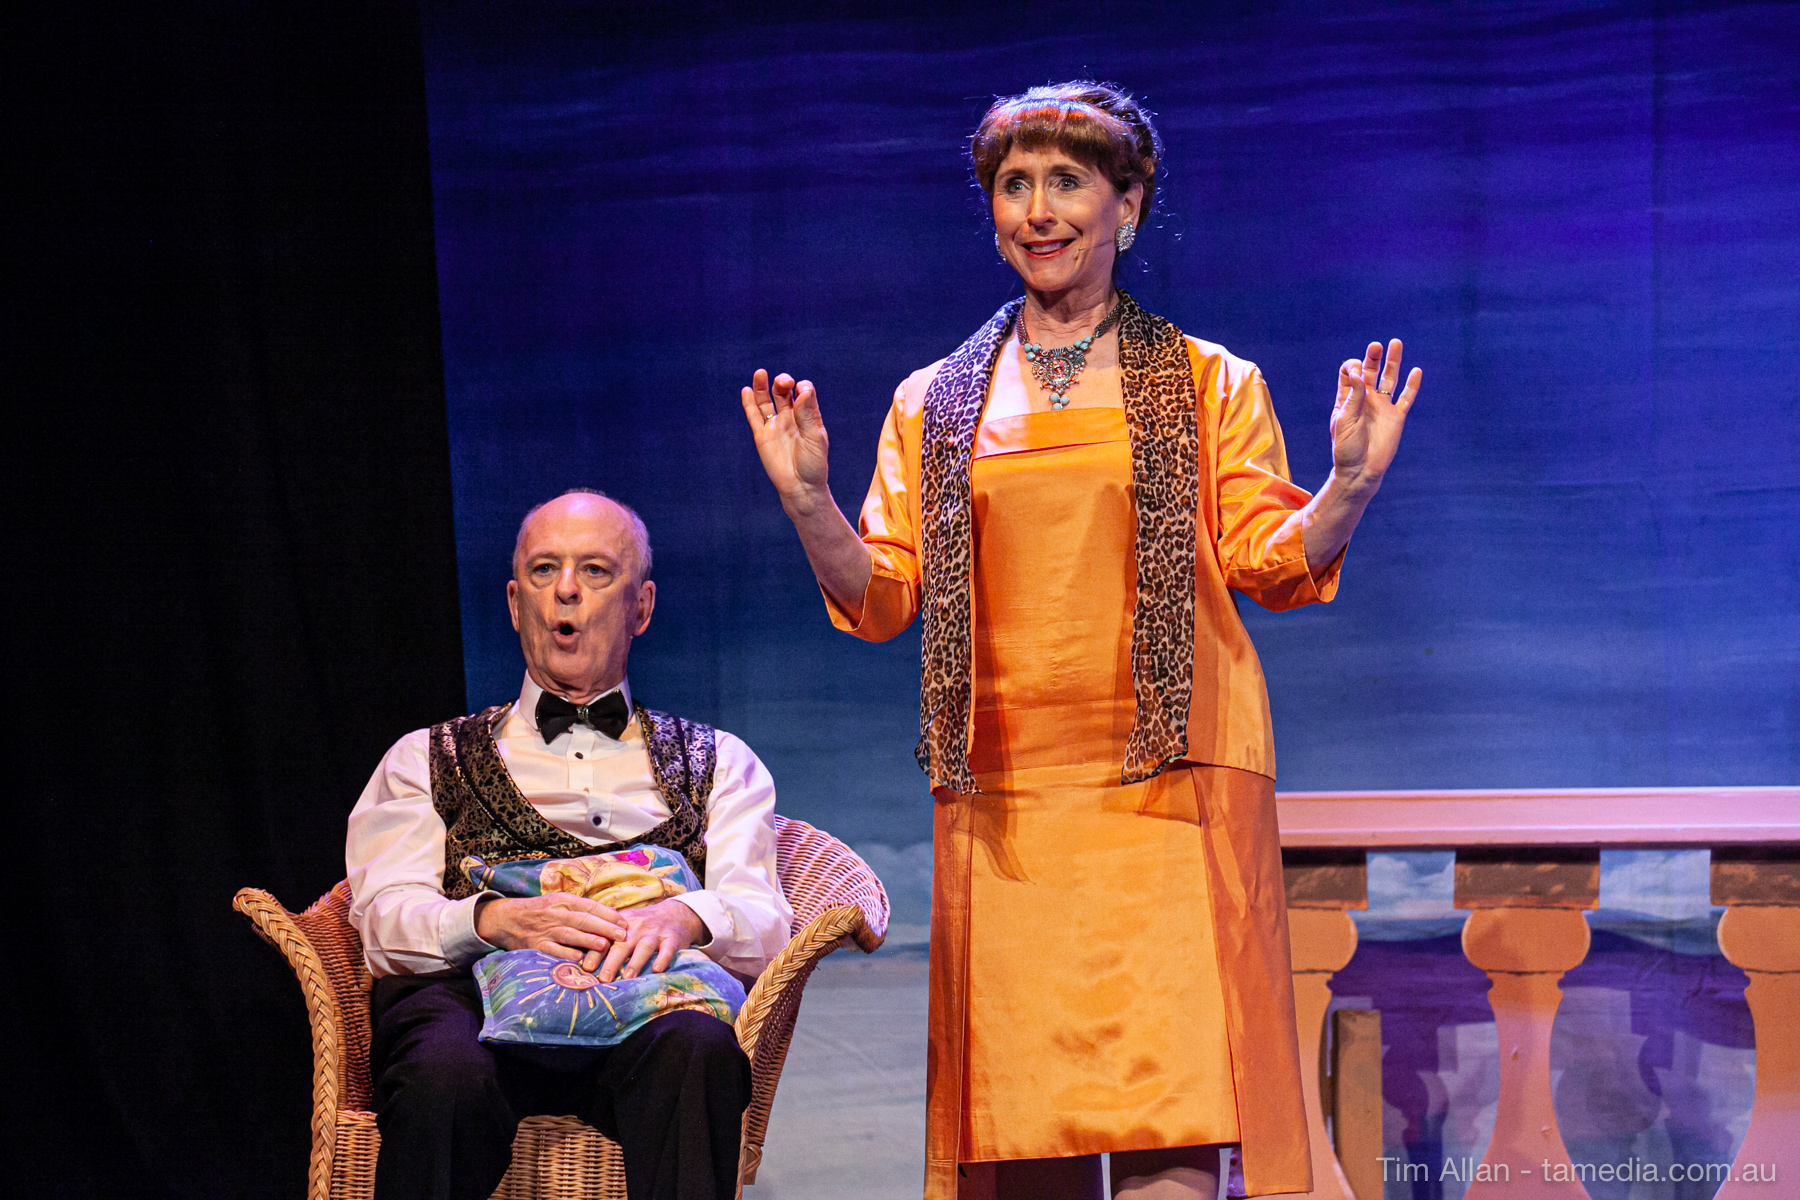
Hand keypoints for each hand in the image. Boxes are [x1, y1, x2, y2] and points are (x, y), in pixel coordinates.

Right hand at [475, 893, 626, 965]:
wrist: (507, 918)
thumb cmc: (541, 911)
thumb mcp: (559, 903)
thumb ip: (580, 909)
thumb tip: (609, 917)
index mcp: (564, 901)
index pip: (590, 906)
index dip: (609, 914)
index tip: (624, 922)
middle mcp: (556, 913)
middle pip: (584, 919)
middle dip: (605, 927)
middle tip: (623, 935)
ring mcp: (545, 929)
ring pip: (570, 934)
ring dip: (588, 940)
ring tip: (604, 945)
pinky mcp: (535, 944)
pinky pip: (552, 950)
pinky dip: (565, 954)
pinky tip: (578, 959)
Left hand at [594, 898, 705, 982]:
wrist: (676, 913)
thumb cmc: (644, 924)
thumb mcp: (625, 925)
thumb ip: (607, 937)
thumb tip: (580, 955)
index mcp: (622, 924)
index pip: (606, 938)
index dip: (596, 952)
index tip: (587, 967)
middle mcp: (638, 927)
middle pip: (623, 944)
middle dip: (612, 962)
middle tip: (603, 979)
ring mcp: (656, 932)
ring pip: (644, 946)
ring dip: (635, 962)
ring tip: (628, 977)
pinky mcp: (672, 938)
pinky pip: (668, 949)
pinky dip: (663, 959)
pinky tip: (657, 969)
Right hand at [740, 369, 831, 513]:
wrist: (801, 487)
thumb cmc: (813, 464)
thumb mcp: (814, 438)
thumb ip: (807, 415)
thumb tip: (801, 390)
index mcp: (808, 416)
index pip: (804, 392)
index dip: (802, 387)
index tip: (801, 392)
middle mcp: (791, 417)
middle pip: (783, 392)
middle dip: (782, 382)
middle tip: (783, 382)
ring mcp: (775, 425)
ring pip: (766, 401)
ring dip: (763, 386)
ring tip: (760, 373)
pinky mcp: (762, 436)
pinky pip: (754, 416)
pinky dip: (749, 403)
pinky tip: (746, 390)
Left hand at [1330, 339, 1421, 491]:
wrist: (1360, 471)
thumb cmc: (1346, 448)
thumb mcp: (1345, 421)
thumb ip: (1353, 396)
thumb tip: (1359, 371)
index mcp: (1348, 398)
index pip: (1350, 373)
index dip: (1352, 367)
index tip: (1355, 371)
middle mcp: (1366, 399)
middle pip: (1371, 371)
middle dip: (1373, 357)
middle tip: (1376, 345)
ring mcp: (1382, 407)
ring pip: (1390, 379)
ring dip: (1393, 362)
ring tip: (1395, 343)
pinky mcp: (1396, 417)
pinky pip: (1406, 398)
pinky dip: (1412, 385)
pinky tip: (1416, 371)